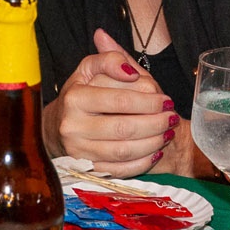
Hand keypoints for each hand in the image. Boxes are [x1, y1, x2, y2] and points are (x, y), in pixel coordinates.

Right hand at [43, 29, 176, 175]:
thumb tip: (130, 70)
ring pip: (125, 151)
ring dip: (153, 143)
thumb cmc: (81, 93)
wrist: (58, 125)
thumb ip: (110, 59)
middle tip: (172, 118)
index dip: (149, 101)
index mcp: (75, 98)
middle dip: (156, 123)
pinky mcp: (87, 168)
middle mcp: (73, 125)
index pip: (120, 100)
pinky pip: (120, 170)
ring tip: (167, 133)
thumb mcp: (90, 69)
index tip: (166, 100)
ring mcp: (79, 150)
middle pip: (125, 128)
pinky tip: (155, 151)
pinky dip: (142, 162)